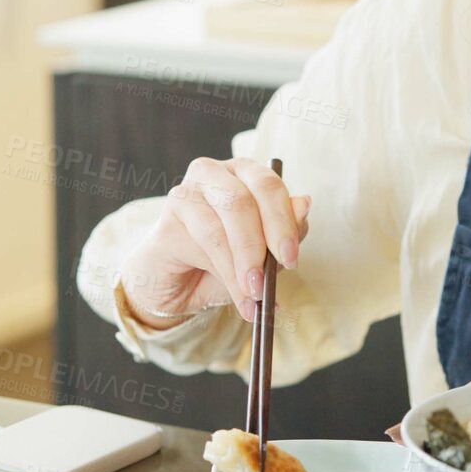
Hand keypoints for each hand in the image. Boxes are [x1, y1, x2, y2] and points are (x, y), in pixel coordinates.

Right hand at [116, 156, 310, 323]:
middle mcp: (213, 174)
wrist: (181, 284)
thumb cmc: (227, 260)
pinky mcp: (166, 219)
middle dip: (258, 246)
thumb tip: (304, 204)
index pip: (267, 185)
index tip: (291, 258)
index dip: (283, 221)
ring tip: (252, 298)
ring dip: (240, 269)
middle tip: (266, 283)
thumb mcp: (265, 251)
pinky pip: (199, 247)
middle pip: (240, 201)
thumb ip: (286, 230)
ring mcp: (185, 192)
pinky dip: (223, 276)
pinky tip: (237, 296)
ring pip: (218, 228)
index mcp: (244, 173)